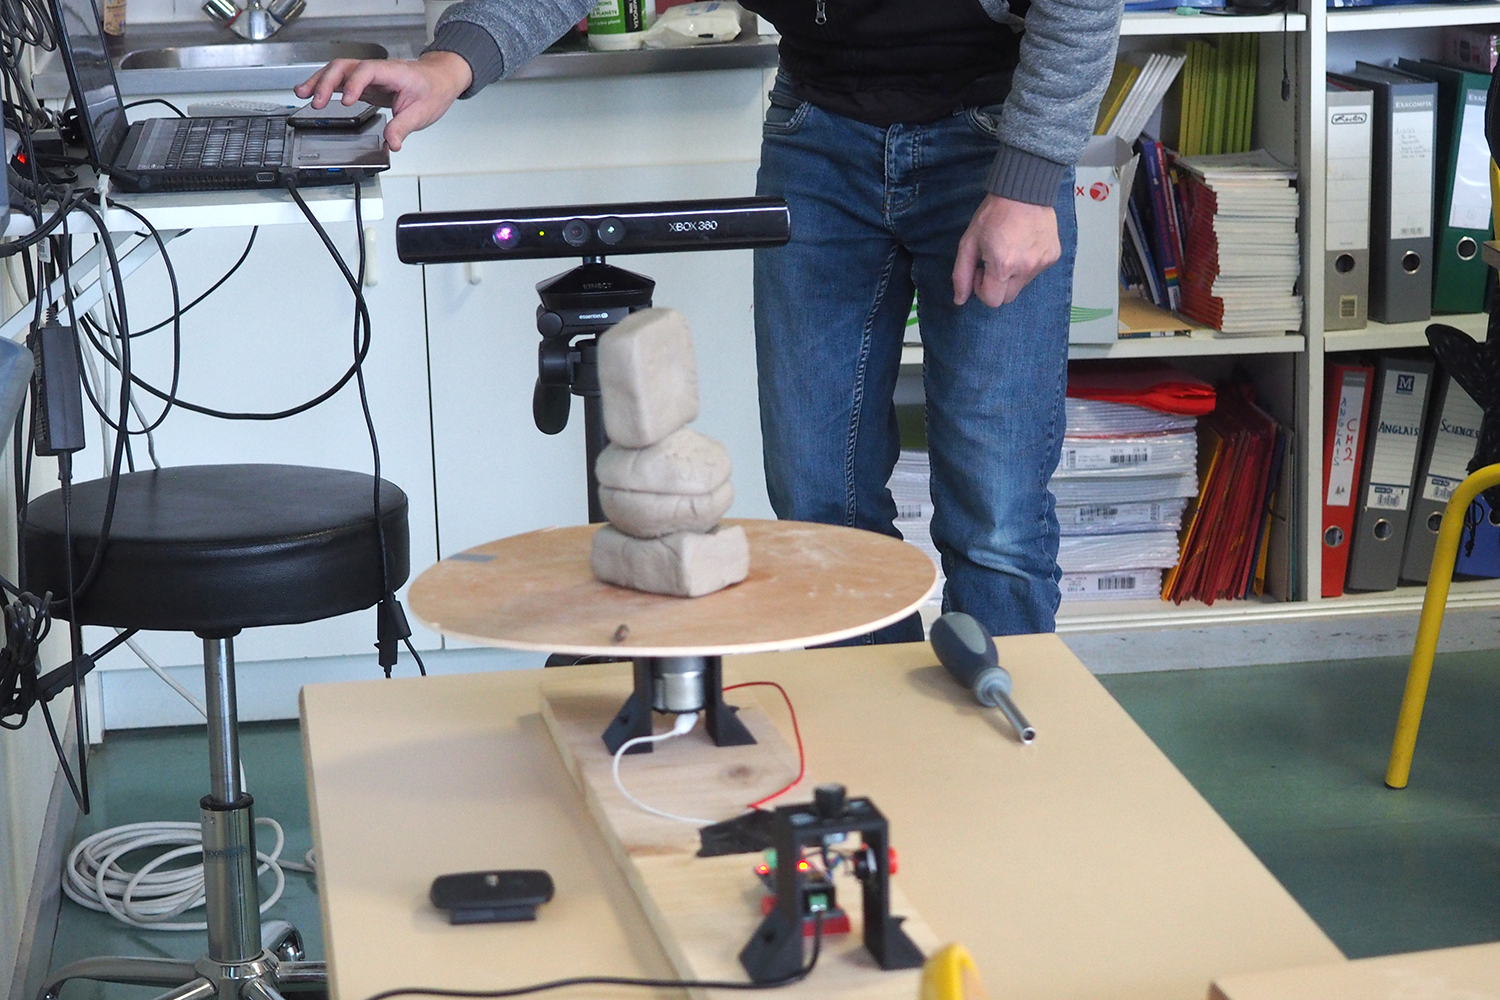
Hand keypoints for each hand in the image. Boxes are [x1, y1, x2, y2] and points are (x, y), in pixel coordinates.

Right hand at [294, 51, 473, 151]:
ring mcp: (369, 75)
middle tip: (316, 101)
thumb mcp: (422, 113)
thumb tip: (392, 143)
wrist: (439, 80)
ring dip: (319, 81)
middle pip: (345, 67)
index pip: (367, 71)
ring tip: (301, 94)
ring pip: (339, 71)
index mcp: (392, 72)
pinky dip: (326, 87)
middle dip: (327, 82)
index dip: (354, 84)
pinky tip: (313, 96)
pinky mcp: (365, 83)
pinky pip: (342, 81)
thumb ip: (403, 127)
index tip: (346, 101)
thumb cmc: (432, 90)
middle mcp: (377, 70)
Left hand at [951, 194, 1060, 307]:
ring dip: (1012, 275)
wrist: (1024, 191)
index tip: (980, 269)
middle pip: (1007, 297)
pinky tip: (1023, 244)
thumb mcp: (969, 242)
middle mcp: (1026, 268)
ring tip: (1009, 249)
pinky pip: (1036, 271)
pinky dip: (1027, 264)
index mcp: (1003, 266)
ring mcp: (1042, 263)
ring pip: (1021, 285)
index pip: (991, 301)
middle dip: (996, 286)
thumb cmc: (994, 214)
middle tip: (992, 261)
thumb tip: (959, 300)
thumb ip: (962, 274)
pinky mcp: (1053, 256)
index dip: (981, 289)